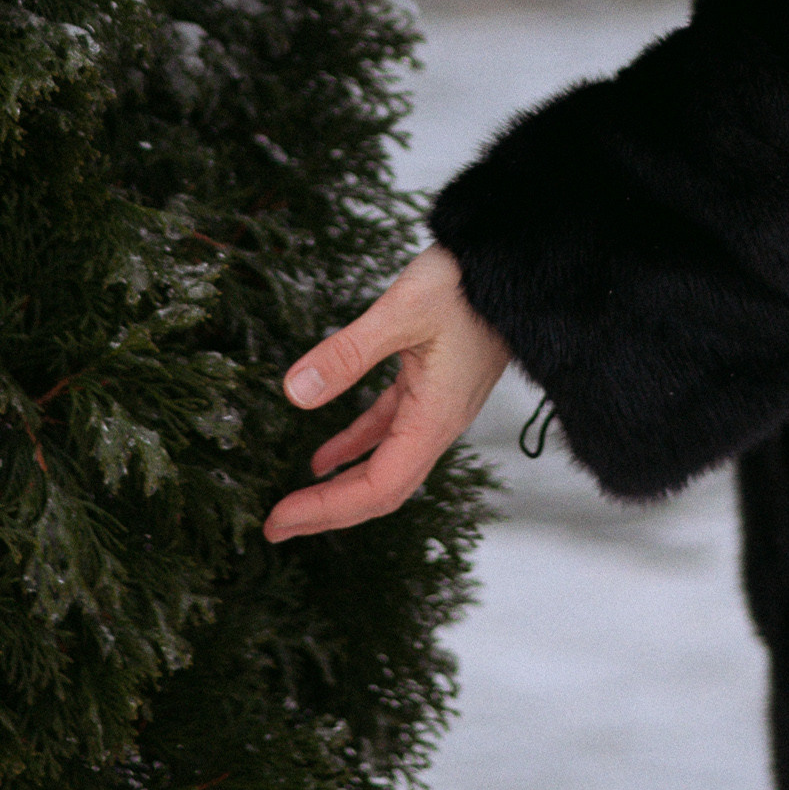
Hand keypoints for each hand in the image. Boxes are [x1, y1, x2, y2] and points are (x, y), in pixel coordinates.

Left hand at [265, 244, 511, 543]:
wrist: (511, 264)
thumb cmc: (466, 283)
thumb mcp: (401, 311)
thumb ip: (346, 354)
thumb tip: (296, 393)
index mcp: (434, 418)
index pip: (377, 488)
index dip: (327, 510)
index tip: (280, 520)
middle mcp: (438, 424)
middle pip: (380, 489)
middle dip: (328, 511)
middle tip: (276, 526)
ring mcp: (436, 408)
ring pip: (384, 465)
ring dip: (340, 486)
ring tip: (295, 502)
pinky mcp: (431, 387)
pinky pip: (388, 432)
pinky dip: (355, 446)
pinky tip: (325, 455)